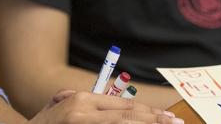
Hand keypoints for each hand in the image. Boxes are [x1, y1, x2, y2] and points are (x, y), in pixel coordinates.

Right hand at [30, 91, 183, 123]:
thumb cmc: (44, 123)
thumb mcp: (60, 104)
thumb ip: (80, 101)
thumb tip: (104, 99)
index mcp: (81, 99)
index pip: (121, 105)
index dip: (146, 111)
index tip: (165, 116)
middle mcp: (84, 111)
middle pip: (126, 116)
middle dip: (154, 120)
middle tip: (176, 122)